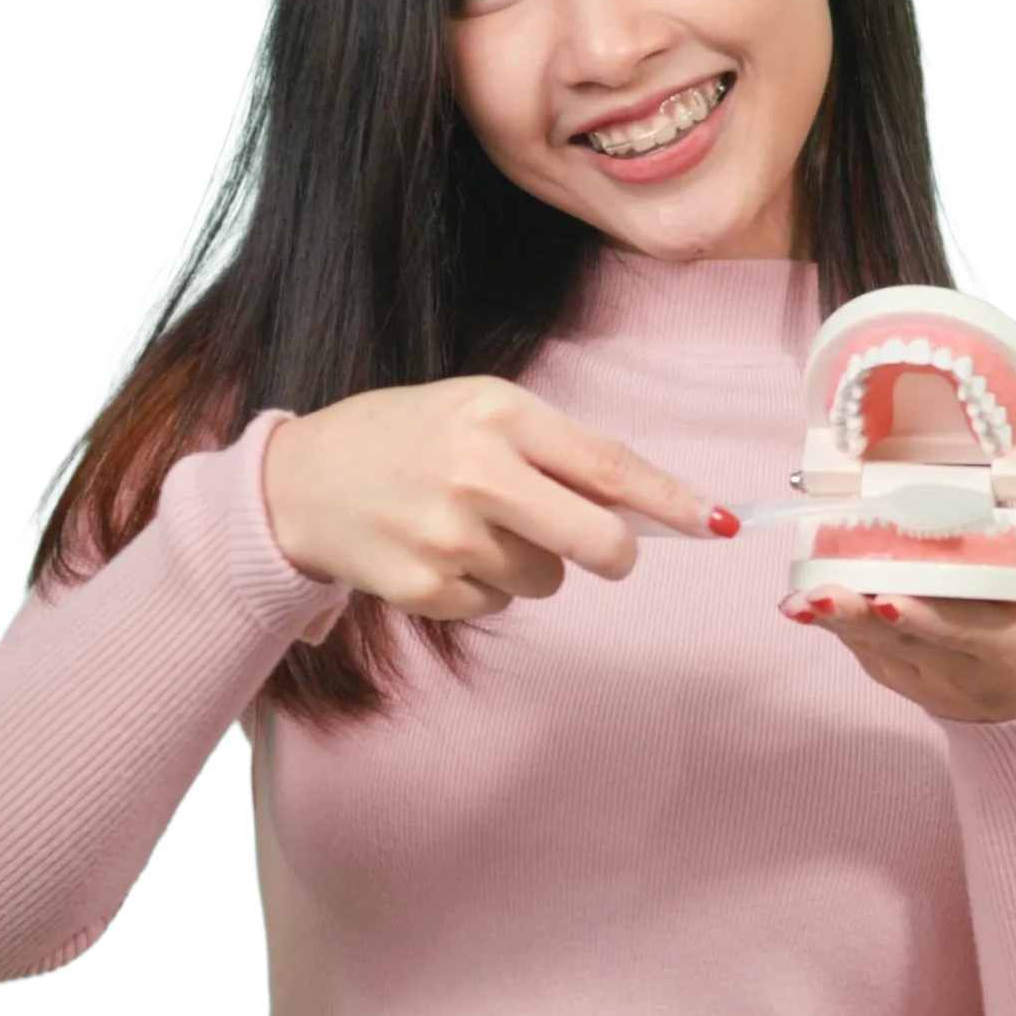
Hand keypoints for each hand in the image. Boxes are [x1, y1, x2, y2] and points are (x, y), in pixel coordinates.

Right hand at [263, 376, 732, 618]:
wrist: (297, 482)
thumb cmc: (402, 437)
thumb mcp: (475, 410)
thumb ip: (553, 451)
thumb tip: (638, 509)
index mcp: (497, 414)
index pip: (608, 465)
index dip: (671, 500)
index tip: (719, 522)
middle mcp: (477, 472)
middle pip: (598, 542)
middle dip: (615, 552)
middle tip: (605, 548)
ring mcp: (449, 537)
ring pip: (548, 579)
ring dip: (530, 562)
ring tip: (472, 526)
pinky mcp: (425, 588)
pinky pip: (499, 605)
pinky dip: (484, 587)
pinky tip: (442, 553)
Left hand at [778, 463, 1015, 722]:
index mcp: (1011, 651)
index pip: (962, 633)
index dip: (924, 619)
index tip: (887, 600)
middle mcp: (961, 673)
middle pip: (903, 643)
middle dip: (856, 618)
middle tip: (818, 594)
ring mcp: (926, 682)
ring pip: (874, 651)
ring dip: (835, 623)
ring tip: (798, 599)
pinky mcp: (901, 681)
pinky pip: (866, 655)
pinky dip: (837, 630)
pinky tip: (804, 604)